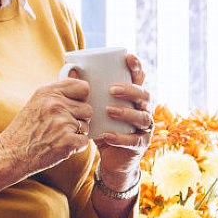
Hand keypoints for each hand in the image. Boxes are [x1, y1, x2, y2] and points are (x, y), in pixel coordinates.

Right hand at [0, 77, 94, 179]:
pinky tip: (59, 145)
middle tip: (59, 126)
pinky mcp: (67, 141)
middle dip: (78, 119)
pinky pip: (85, 141)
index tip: (71, 106)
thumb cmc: (25, 129)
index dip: (80, 99)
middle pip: (88, 109)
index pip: (83, 87)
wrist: (10, 154)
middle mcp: (55, 105)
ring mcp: (62, 123)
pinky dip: (75, 146)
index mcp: (47, 92)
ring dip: (76, 133)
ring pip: (86, 126)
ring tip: (56, 136)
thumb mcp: (37, 102)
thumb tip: (77, 72)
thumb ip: (58, 91)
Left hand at [89, 53, 154, 190]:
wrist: (112, 159)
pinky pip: (134, 140)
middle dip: (131, 90)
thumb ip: (85, 92)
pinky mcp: (140, 145)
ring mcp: (144, 127)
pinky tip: (108, 135)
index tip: (128, 57)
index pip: (139, 79)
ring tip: (109, 111)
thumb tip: (72, 70)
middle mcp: (143, 109)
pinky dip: (121, 138)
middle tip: (112, 89)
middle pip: (145, 95)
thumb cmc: (102, 127)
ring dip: (127, 112)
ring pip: (142, 116)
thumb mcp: (94, 108)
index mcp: (133, 97)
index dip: (137, 67)